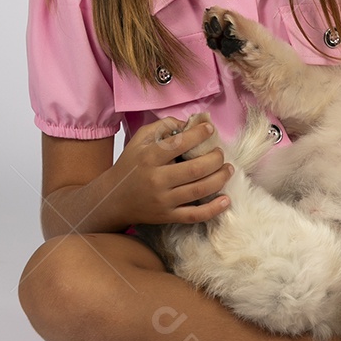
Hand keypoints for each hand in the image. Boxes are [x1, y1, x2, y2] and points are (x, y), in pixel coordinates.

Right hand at [107, 116, 233, 225]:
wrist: (112, 199)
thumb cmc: (130, 165)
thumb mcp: (140, 140)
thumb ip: (163, 126)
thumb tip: (189, 123)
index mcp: (149, 157)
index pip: (180, 143)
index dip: (199, 134)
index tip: (210, 129)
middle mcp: (157, 179)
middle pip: (195, 169)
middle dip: (215, 158)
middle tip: (220, 153)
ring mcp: (163, 200)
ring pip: (199, 190)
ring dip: (220, 178)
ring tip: (228, 169)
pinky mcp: (167, 216)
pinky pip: (194, 215)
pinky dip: (213, 209)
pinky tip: (226, 200)